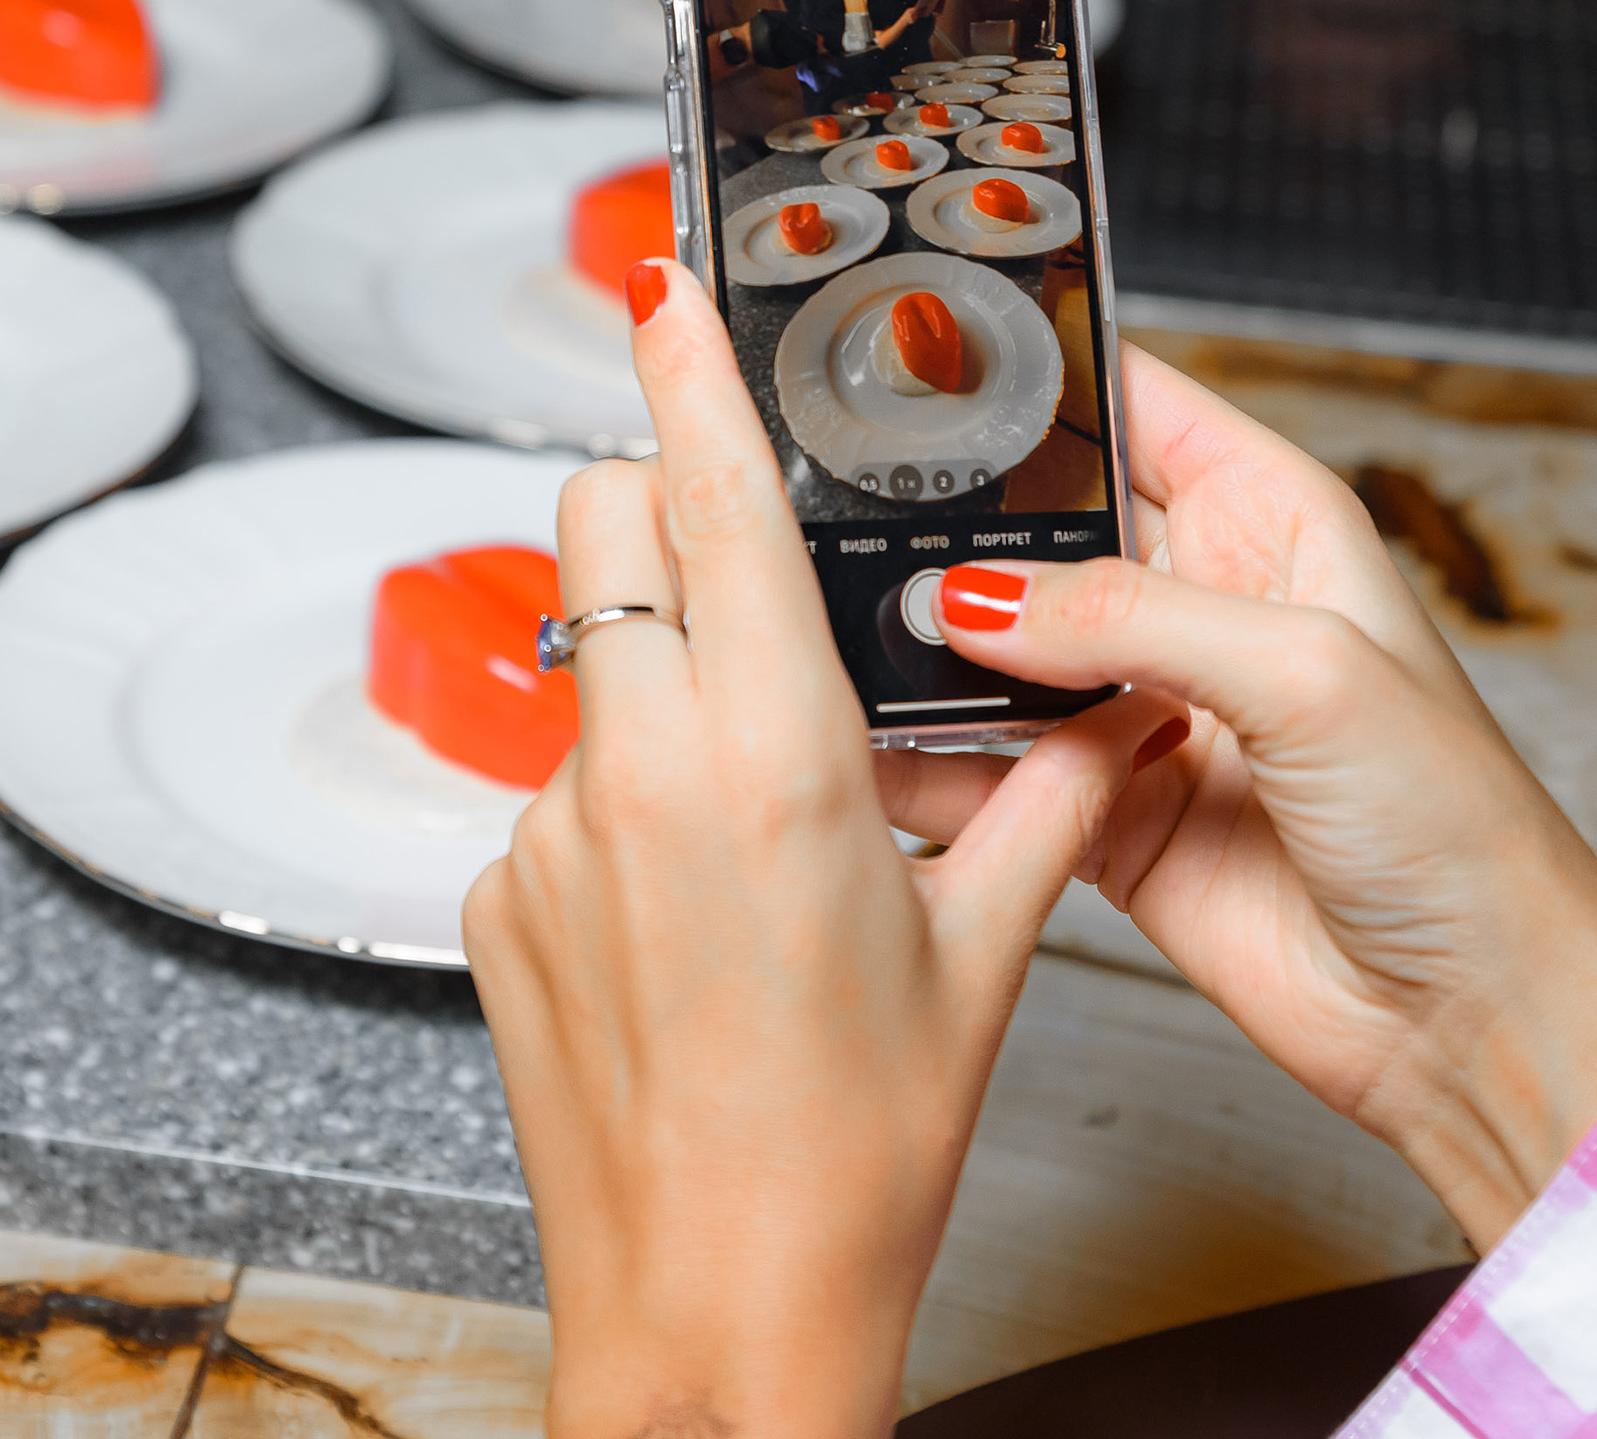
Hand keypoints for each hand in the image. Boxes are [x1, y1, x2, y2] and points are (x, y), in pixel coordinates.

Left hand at [464, 261, 1184, 1435]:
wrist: (713, 1317)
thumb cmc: (855, 1158)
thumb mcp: (986, 958)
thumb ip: (1043, 798)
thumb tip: (1106, 709)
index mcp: (769, 763)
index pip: (714, 501)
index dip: (686, 367)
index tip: (666, 280)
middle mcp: (633, 777)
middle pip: (601, 532)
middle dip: (665, 508)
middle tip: (749, 573)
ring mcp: (541, 839)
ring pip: (583, 664)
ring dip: (658, 681)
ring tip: (755, 823)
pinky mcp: (491, 902)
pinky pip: (556, 788)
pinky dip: (621, 804)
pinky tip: (693, 917)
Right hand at [900, 346, 1596, 1246]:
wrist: (1473, 1020)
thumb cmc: (1459, 830)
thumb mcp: (1307, 675)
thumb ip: (1132, 616)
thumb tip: (973, 596)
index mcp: (1273, 522)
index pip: (1132, 404)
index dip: (1036, 372)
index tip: (924, 359)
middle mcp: (1201, 605)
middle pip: (1041, 526)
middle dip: (951, 521)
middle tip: (842, 514)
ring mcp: (1144, 712)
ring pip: (999, 648)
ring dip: (928, 647)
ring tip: (837, 629)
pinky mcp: (1103, 815)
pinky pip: (988, 771)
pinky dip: (925, 761)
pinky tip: (866, 744)